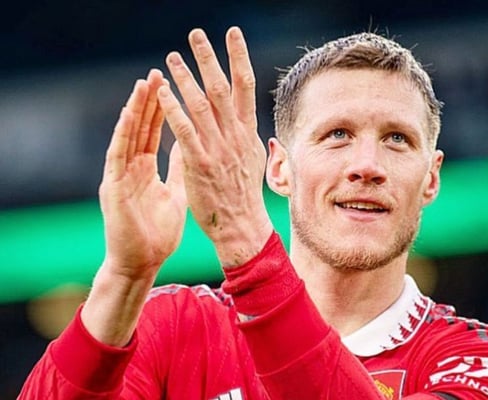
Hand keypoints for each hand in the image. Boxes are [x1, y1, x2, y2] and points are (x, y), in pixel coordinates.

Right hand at [99, 69, 186, 279]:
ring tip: (143, 84)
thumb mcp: (175, 194)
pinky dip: (123, 134)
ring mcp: (121, 176)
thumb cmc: (158, 234)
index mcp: (146, 170)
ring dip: (135, 110)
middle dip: (149, 101)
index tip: (170, 85)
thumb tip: (190, 146)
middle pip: (141, 128)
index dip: (161, 109)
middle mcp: (131, 168)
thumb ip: (179, 169)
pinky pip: (118, 156)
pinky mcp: (114, 187)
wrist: (142, 263)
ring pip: (128, 136)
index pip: (154, 132)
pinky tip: (129, 114)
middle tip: (157, 73)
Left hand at [157, 27, 272, 266]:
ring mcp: (218, 149)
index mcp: (247, 132)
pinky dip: (174, 110)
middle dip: (209, 58)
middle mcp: (235, 136)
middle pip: (222, 88)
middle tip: (196, 34)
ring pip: (202, 105)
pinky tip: (162, 94)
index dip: (239, 57)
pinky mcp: (200, 164)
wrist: (241, 225)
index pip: (244, 87)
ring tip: (172, 58)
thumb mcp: (251, 160)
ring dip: (186, 79)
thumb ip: (244, 135)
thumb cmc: (243, 194)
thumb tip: (243, 118)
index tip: (232, 34)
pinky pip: (185, 131)